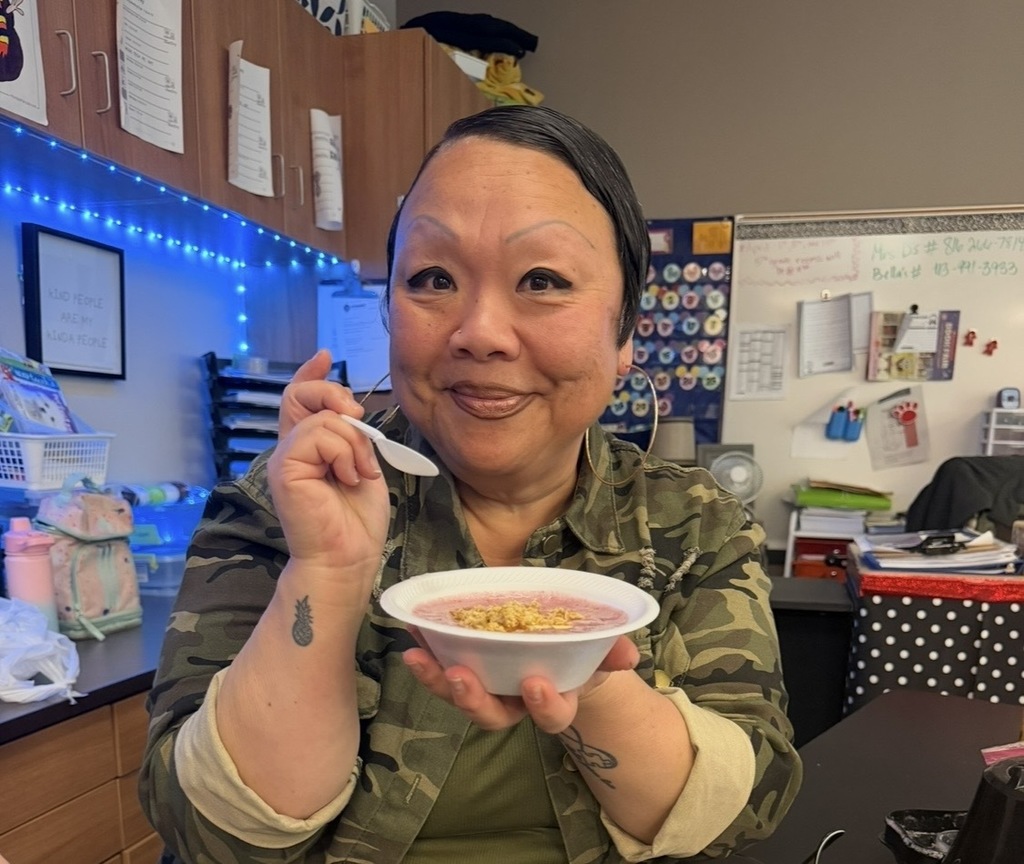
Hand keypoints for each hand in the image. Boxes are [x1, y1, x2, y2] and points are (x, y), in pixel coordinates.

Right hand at [267, 350, 390, 598]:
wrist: (346, 558)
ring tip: (359, 472)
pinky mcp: (285, 470)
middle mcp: (291, 449)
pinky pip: (318, 436)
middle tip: (358, 417)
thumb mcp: (362, 465)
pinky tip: (348, 478)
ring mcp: (285, 459)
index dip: (311, 375)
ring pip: (321, 418)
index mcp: (309, 447)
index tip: (324, 357)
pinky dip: (344, 453)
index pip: (300, 399)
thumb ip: (352, 437)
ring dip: (353, 441)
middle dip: (334, 394)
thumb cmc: (356, 520)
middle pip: (300, 394)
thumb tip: (351, 411)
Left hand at [402, 634, 638, 733]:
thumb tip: (629, 654)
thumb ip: (611, 651)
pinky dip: (425, 652)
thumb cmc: (577, 651)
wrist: (556, 646)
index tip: (535, 683)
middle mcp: (514, 704)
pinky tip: (411, 632)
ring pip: (458, 696)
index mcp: (552, 701)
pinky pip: (440, 668)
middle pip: (491, 715)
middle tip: (460, 677)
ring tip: (418, 656)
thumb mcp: (598, 650)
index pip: (550, 716)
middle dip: (473, 699)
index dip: (543, 705)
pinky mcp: (462, 670)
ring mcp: (486, 689)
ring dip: (435, 677)